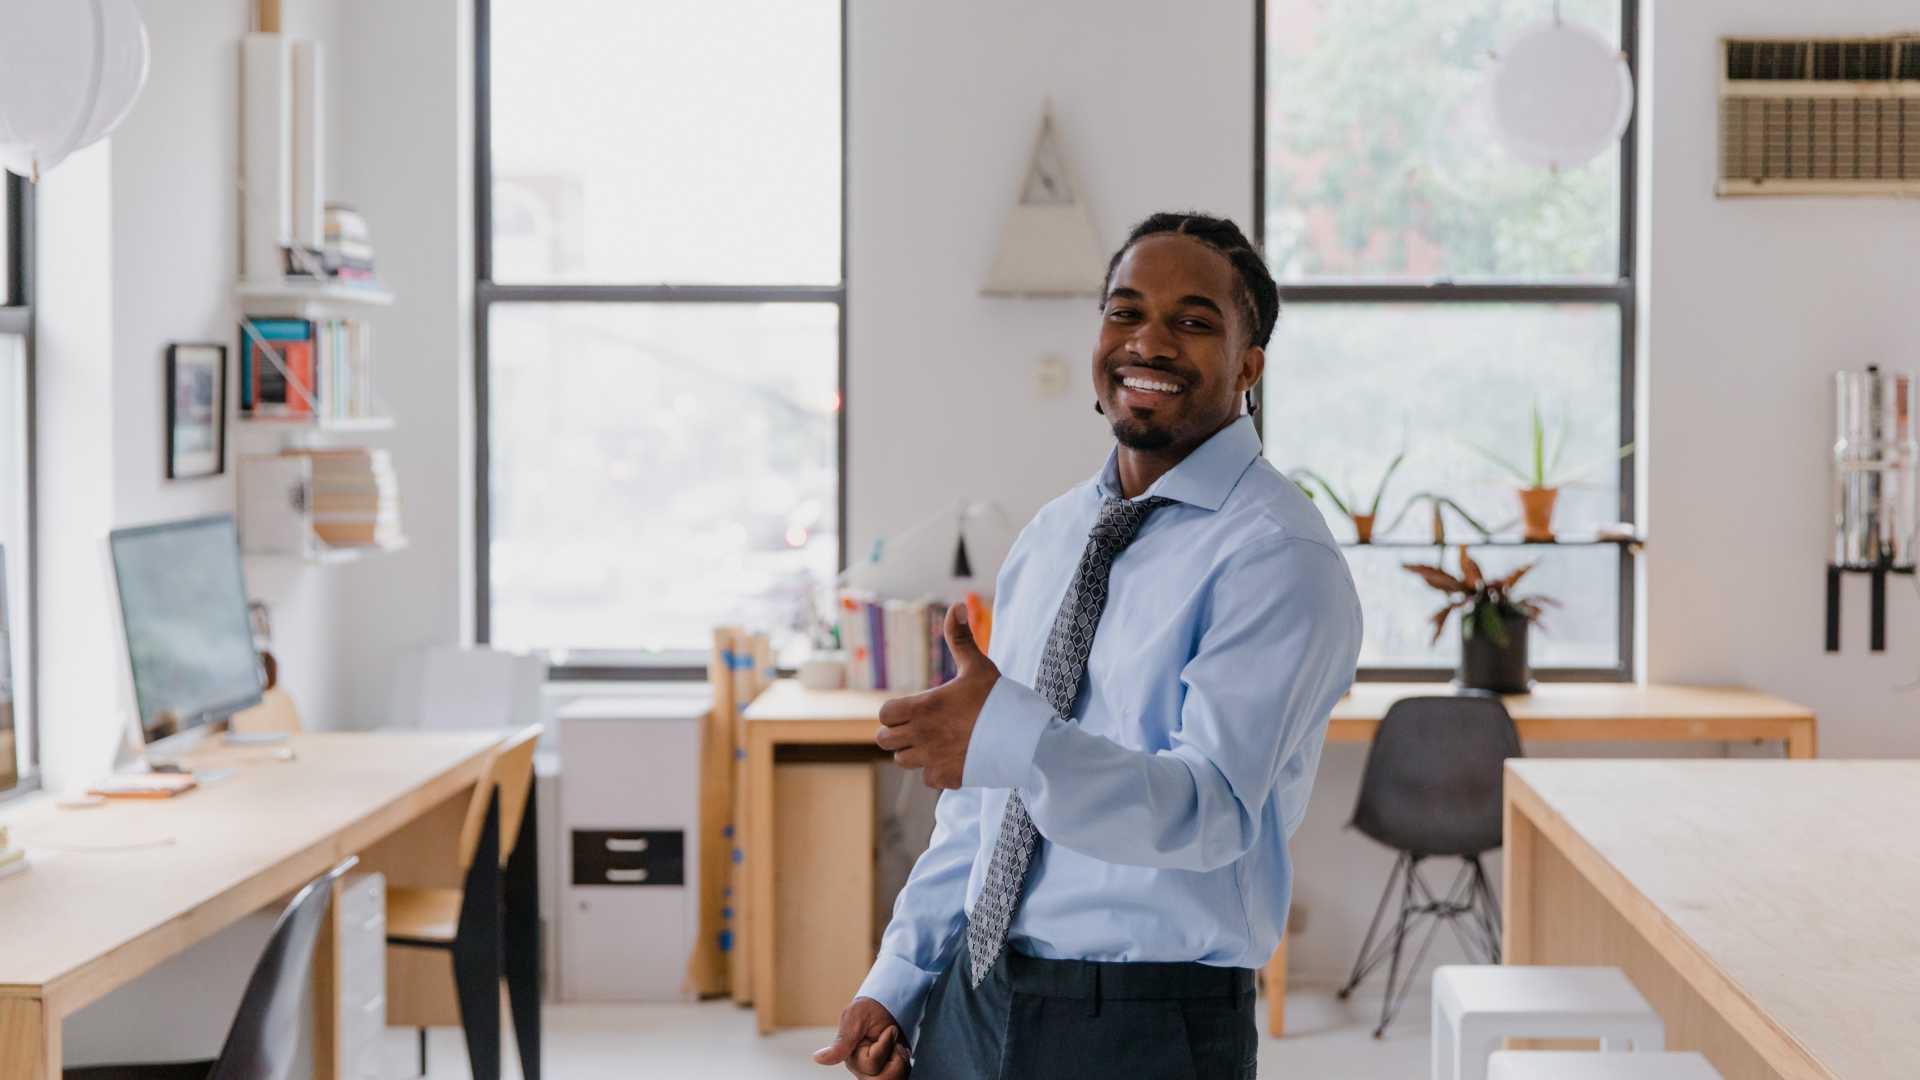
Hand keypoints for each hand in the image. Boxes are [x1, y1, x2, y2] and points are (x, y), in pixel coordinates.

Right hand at [813, 997, 910, 1077]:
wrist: (890, 1004)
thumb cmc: (871, 1008)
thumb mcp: (855, 1018)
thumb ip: (841, 1043)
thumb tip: (817, 1059)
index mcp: (851, 1058)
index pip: (872, 1064)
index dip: (884, 1046)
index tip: (888, 1030)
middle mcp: (863, 1069)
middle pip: (882, 1077)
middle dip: (894, 1056)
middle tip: (893, 1036)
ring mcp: (876, 1072)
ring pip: (891, 1078)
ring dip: (900, 1059)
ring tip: (896, 1044)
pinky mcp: (889, 1072)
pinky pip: (900, 1076)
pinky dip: (904, 1062)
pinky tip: (899, 1051)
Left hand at [876, 603, 999, 788]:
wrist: (1024, 737)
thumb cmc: (999, 699)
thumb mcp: (978, 666)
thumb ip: (960, 638)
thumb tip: (957, 606)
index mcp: (925, 707)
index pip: (885, 714)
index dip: (893, 711)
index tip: (912, 708)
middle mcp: (922, 735)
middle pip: (883, 740)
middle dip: (896, 732)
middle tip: (918, 725)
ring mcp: (933, 758)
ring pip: (902, 760)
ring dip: (912, 752)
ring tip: (933, 741)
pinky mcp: (947, 777)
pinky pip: (926, 778)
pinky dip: (934, 770)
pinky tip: (950, 758)